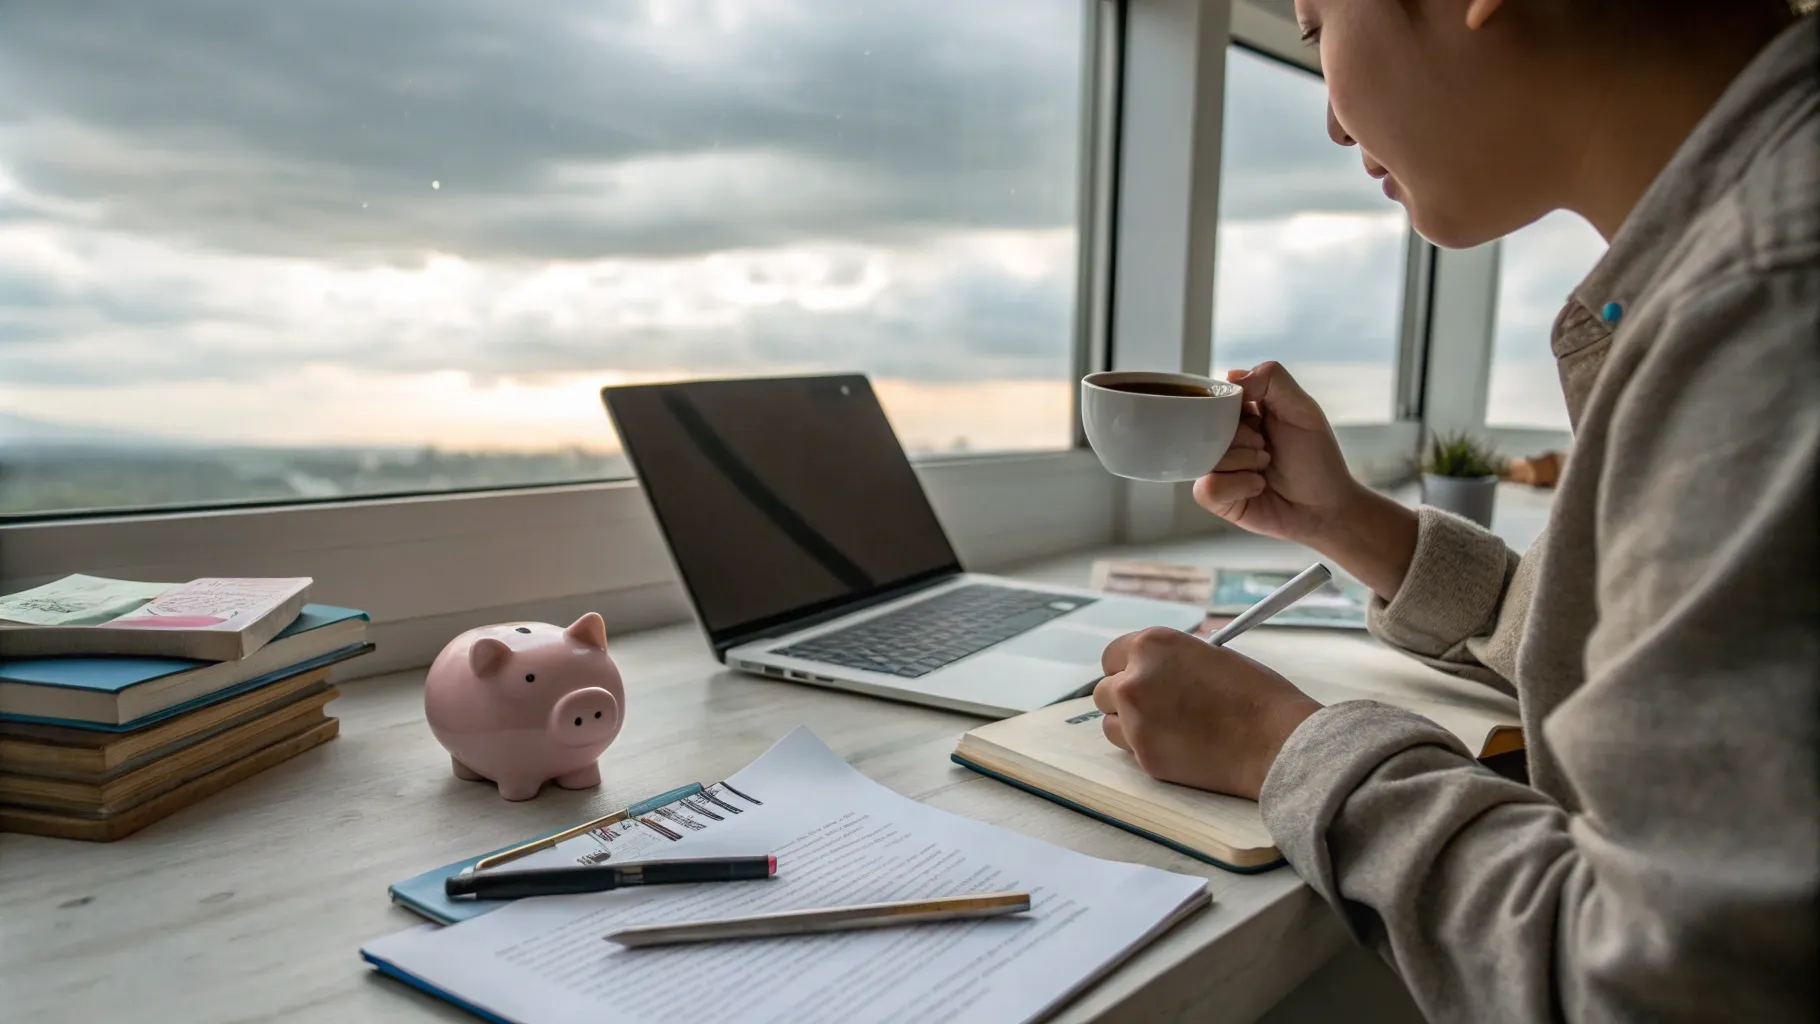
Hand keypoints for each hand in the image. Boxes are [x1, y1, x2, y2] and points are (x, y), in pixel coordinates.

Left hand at [1092, 627, 1320, 800]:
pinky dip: (1147, 748)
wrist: (1276, 742)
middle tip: (1154, 705)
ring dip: (1130, 724)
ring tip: (1169, 727)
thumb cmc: (1257, 694)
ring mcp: (1135, 721)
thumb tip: (1157, 667)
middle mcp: (1134, 681)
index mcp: (1152, 646)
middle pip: (1104, 691)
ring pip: (1111, 723)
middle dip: (1124, 698)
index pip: (1113, 655)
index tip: (1138, 676)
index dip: (1126, 667)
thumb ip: (1174, 659)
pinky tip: (1180, 746)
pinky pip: (1131, 750)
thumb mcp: (1212, 655)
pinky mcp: (1144, 756)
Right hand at [1195, 361, 1364, 546]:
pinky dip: (1237, 487)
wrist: (1326, 506)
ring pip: (1205, 458)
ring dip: (1244, 462)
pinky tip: (1257, 487)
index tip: (1255, 416)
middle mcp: (1226, 438)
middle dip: (1244, 438)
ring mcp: (1218, 468)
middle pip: (1207, 428)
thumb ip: (1272, 379)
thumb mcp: (1302, 409)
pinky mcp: (1217, 497)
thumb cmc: (1317, 458)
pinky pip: (1207, 488)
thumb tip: (1231, 376)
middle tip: (1267, 447)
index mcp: (1241, 413)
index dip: (1232, 407)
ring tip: (1266, 468)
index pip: (1215, 397)